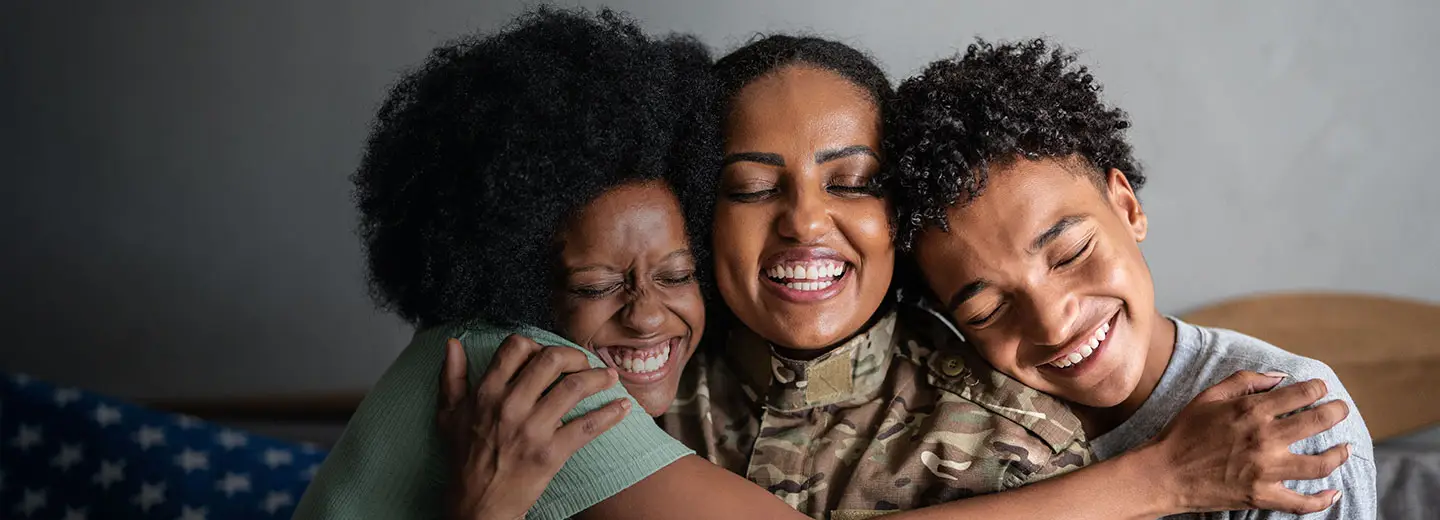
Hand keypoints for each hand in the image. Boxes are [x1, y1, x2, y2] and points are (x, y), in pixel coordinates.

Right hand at [437, 334, 630, 519]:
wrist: (477, 505)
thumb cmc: (464, 459)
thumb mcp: (449, 414)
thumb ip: (452, 376)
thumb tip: (453, 344)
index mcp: (487, 393)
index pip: (517, 347)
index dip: (536, 344)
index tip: (546, 354)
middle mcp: (510, 406)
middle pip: (552, 360)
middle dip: (574, 355)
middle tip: (584, 362)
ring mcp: (532, 429)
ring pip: (574, 388)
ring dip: (599, 378)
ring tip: (609, 377)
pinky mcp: (551, 453)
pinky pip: (587, 427)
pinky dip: (610, 414)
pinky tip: (622, 407)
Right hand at [1138, 370, 1349, 514]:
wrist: (1163, 473)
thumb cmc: (1183, 432)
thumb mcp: (1208, 397)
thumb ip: (1244, 381)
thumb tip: (1279, 377)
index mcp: (1251, 411)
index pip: (1300, 394)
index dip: (1317, 388)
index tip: (1322, 388)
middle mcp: (1264, 438)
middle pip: (1318, 422)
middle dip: (1337, 412)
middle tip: (1342, 410)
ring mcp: (1266, 469)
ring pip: (1320, 464)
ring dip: (1339, 454)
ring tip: (1345, 449)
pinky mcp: (1262, 495)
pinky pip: (1302, 502)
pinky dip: (1322, 500)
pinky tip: (1334, 494)